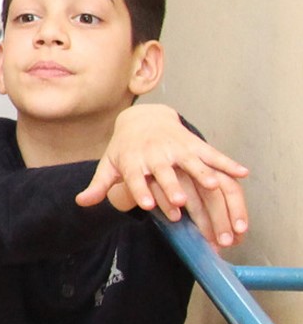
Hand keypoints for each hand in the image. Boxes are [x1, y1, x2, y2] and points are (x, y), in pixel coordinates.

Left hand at [77, 102, 249, 244]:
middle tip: (181, 202)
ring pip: (191, 163)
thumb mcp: (108, 165)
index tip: (145, 205)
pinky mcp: (194, 145)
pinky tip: (243, 172)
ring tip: (214, 186)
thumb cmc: (124, 150)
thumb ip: (99, 186)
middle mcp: (156, 154)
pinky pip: (213, 155)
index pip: (135, 179)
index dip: (140, 191)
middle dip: (172, 187)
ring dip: (202, 173)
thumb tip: (80, 203)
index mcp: (133, 161)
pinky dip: (228, 163)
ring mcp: (176, 148)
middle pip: (164, 173)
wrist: (142, 119)